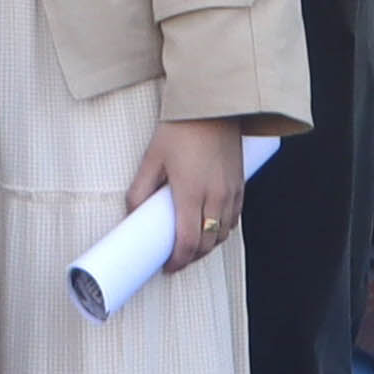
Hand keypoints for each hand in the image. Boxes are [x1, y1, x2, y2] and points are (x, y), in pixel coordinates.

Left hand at [127, 117, 247, 274]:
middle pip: (208, 244)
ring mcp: (232, 192)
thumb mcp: (151, 158)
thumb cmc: (179, 129)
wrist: (212, 106)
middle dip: (192, 257)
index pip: (188, 242)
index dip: (178, 260)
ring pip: (224, 234)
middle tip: (175, 260)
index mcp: (191, 193)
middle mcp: (216, 197)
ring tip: (191, 247)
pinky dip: (222, 230)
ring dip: (209, 246)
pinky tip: (210, 228)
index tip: (167, 266)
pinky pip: (235, 218)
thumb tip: (132, 214)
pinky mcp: (241, 185)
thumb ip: (140, 190)